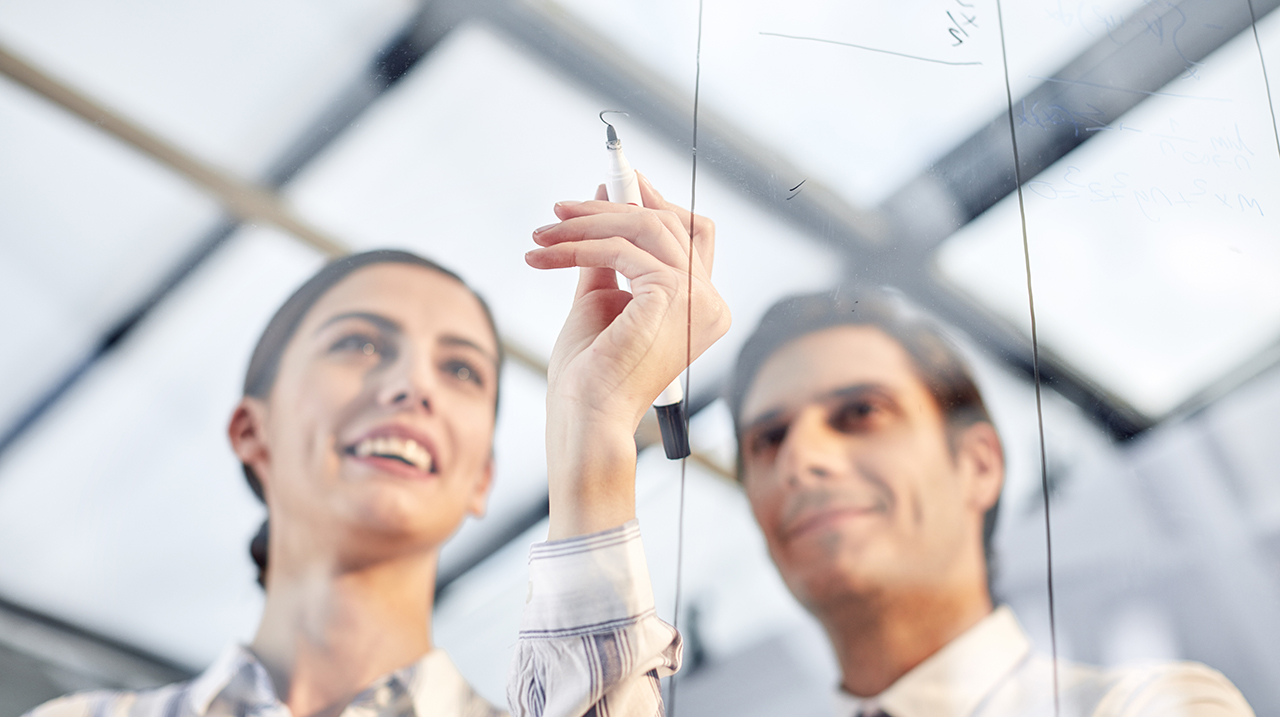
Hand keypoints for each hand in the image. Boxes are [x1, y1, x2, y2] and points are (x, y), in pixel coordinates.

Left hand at [526, 174, 729, 537]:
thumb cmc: (590, 375)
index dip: (656, 202)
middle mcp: (710, 303)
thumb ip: (609, 255)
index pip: (694, 234)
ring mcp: (698, 300)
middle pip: (670, 223)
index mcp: (702, 307)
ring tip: (542, 236)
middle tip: (561, 209)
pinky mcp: (673, 297)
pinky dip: (579, 247)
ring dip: (586, 224)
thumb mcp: (600, 300)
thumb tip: (607, 200)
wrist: (584, 418)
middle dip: (612, 205)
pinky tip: (545, 256)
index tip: (614, 184)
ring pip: (645, 228)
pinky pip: (622, 251)